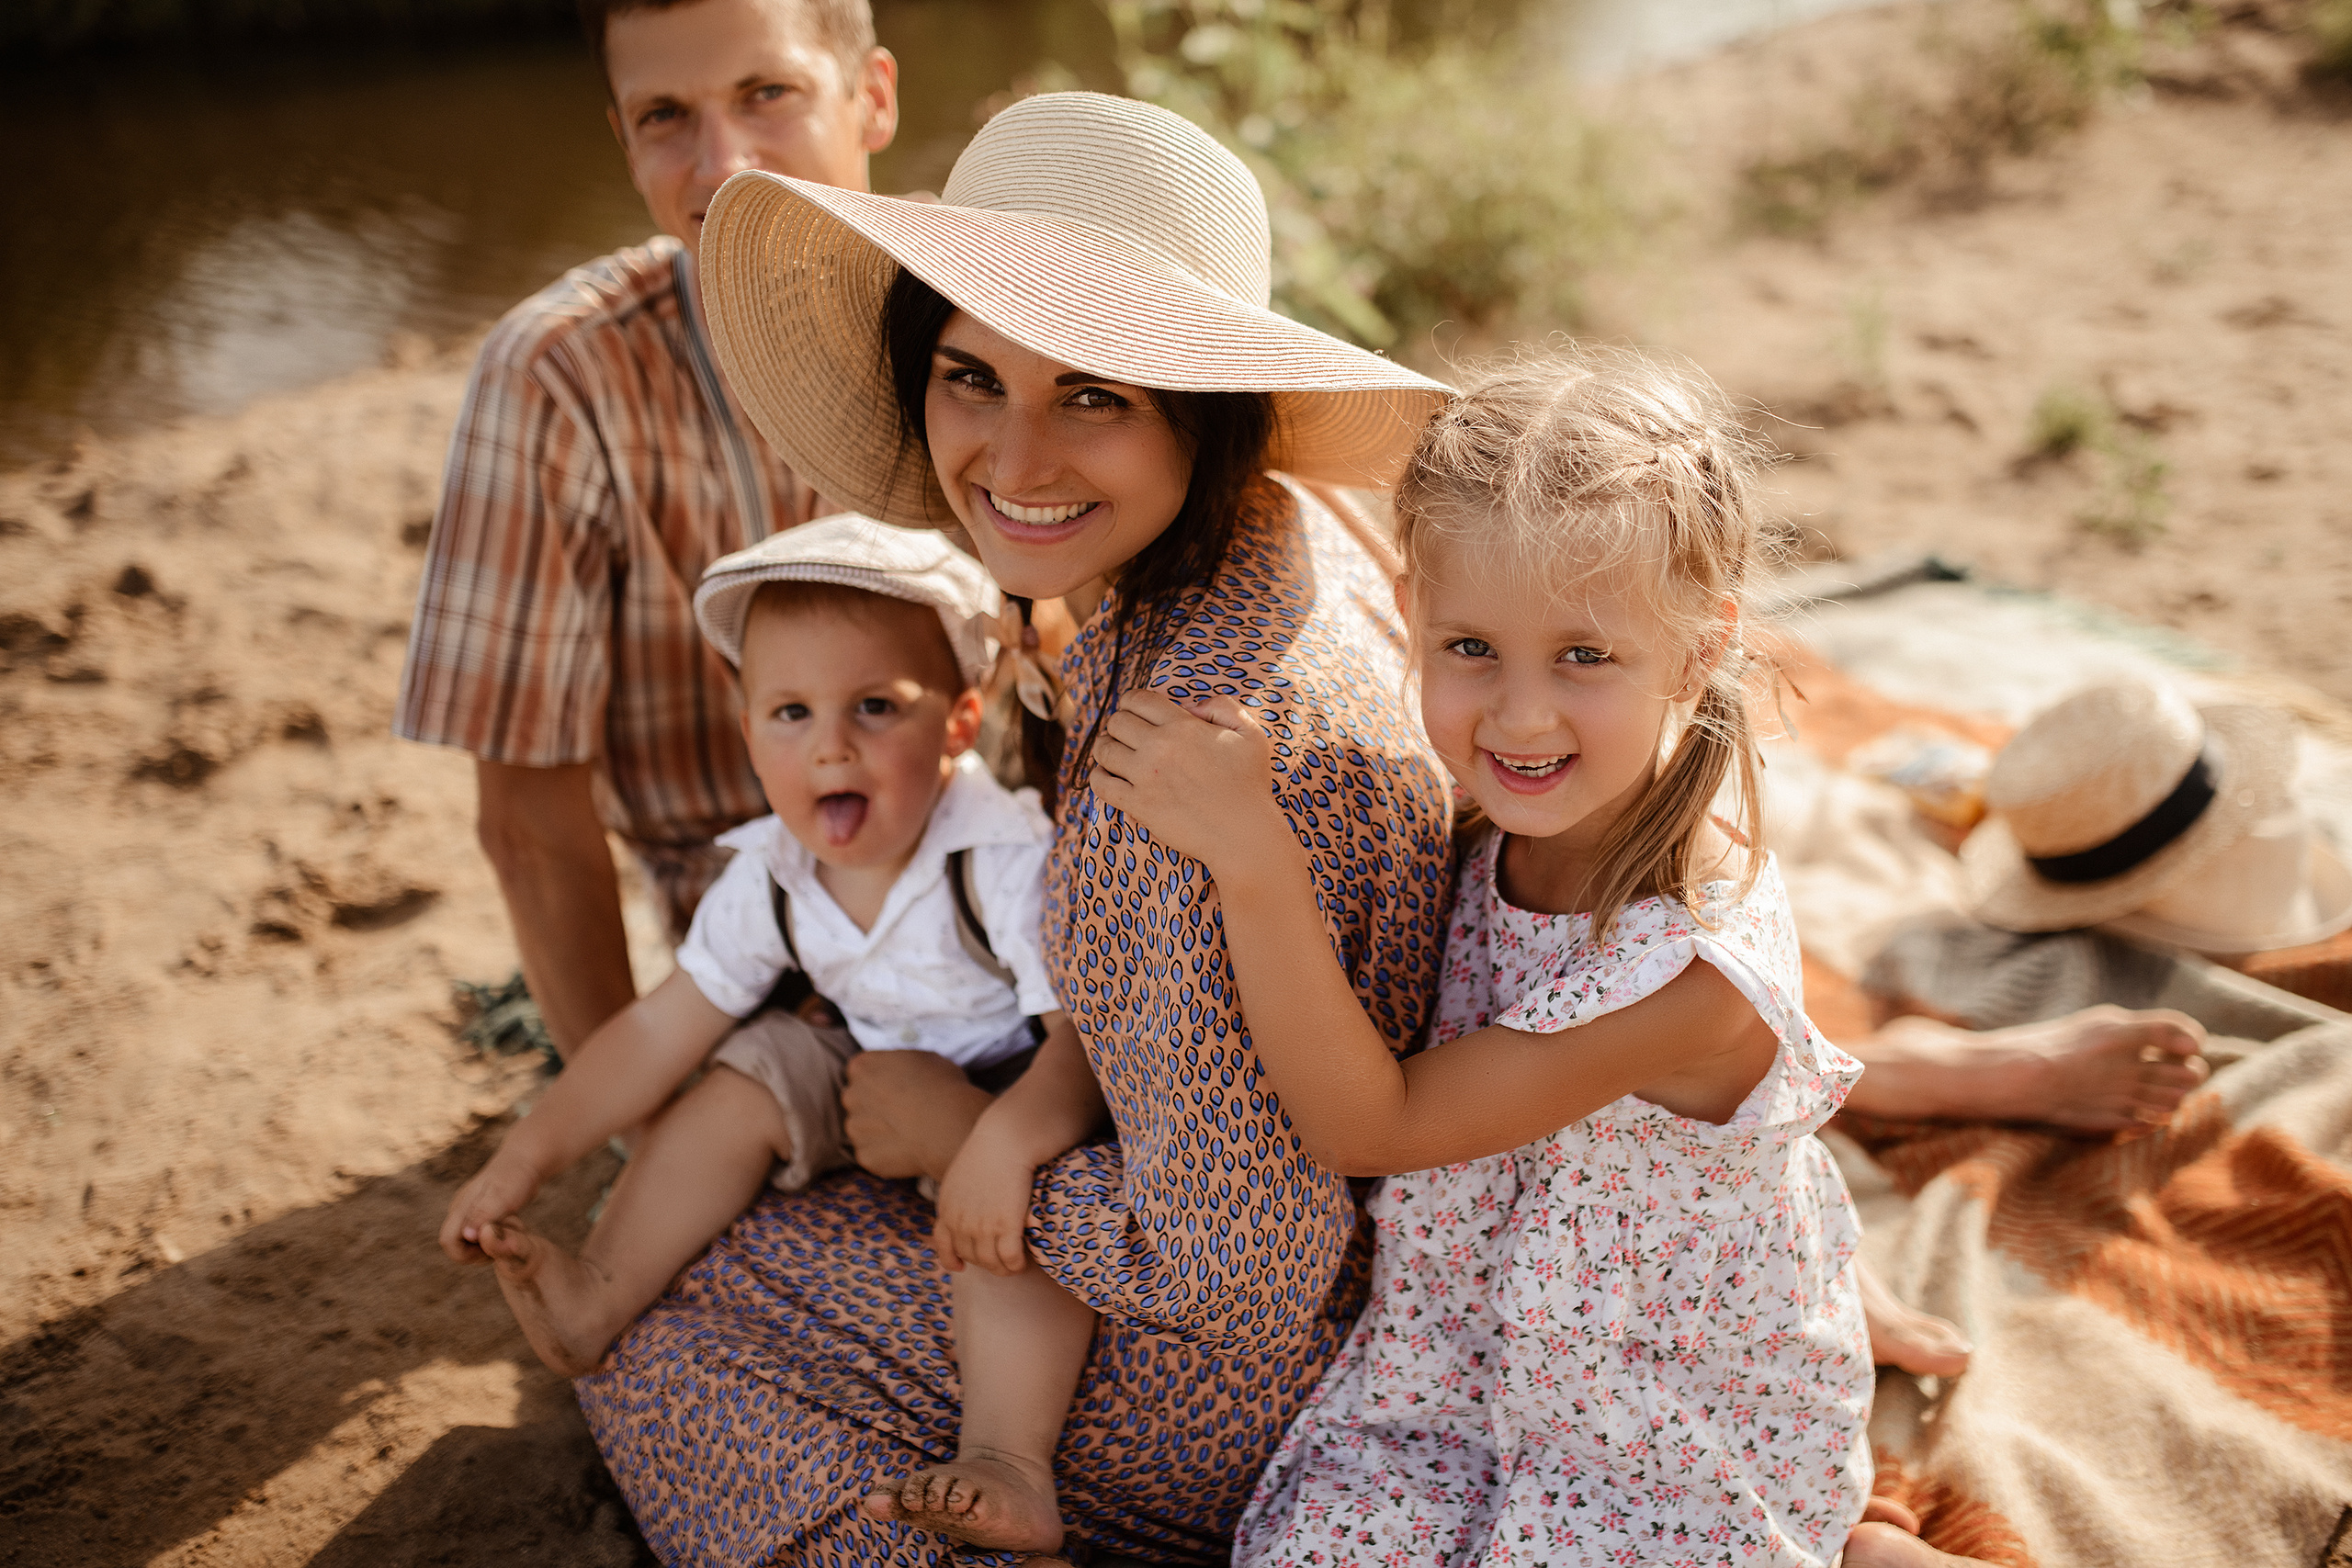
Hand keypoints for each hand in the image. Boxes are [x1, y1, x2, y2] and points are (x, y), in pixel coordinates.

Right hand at [440, 1144, 542, 1262]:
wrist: (527, 1158)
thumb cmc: (516, 1176)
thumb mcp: (502, 1196)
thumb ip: (484, 1215)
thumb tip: (467, 1235)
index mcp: (461, 1206)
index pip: (448, 1240)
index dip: (465, 1253)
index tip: (491, 1250)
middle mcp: (461, 1209)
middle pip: (456, 1244)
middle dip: (477, 1252)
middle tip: (504, 1243)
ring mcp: (471, 1209)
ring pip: (469, 1239)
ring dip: (487, 1244)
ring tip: (510, 1231)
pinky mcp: (482, 1210)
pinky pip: (480, 1232)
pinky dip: (493, 1236)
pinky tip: (511, 1226)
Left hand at [840, 1049, 991, 1182]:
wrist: (948, 1126)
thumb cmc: (942, 1086)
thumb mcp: (924, 1058)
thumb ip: (901, 1065)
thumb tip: (903, 1073)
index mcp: (862, 1066)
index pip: (863, 1071)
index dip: (883, 1080)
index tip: (899, 1087)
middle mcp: (851, 1096)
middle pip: (858, 1100)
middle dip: (875, 1105)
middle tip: (904, 1111)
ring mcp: (855, 1128)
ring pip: (863, 1129)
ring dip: (879, 1131)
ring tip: (910, 1132)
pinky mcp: (865, 1156)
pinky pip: (874, 1154)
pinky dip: (888, 1155)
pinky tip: (909, 1149)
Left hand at [930, 1124, 1037, 1275]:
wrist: (1005, 1140)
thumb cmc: (990, 1150)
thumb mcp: (961, 1174)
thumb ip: (959, 1195)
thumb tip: (969, 1206)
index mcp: (947, 1208)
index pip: (944, 1245)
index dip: (953, 1260)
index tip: (962, 1267)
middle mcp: (960, 1222)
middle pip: (972, 1257)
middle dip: (986, 1263)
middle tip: (1001, 1260)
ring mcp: (982, 1226)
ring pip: (991, 1263)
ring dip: (1004, 1268)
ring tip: (1015, 1264)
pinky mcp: (1006, 1226)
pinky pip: (1010, 1258)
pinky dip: (1017, 1264)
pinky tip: (1023, 1261)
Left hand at [1089, 689, 1291, 873]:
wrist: (1242, 834)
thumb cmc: (1249, 785)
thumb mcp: (1249, 734)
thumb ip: (1222, 707)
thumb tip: (1190, 706)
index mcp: (1183, 726)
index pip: (1138, 699)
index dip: (1131, 701)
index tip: (1133, 711)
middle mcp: (1159, 747)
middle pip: (1116, 721)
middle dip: (1118, 723)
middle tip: (1124, 733)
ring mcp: (1145, 777)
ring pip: (1103, 750)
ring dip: (1105, 747)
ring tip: (1113, 753)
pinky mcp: (1137, 804)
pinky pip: (1100, 784)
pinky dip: (1098, 776)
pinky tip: (1107, 776)